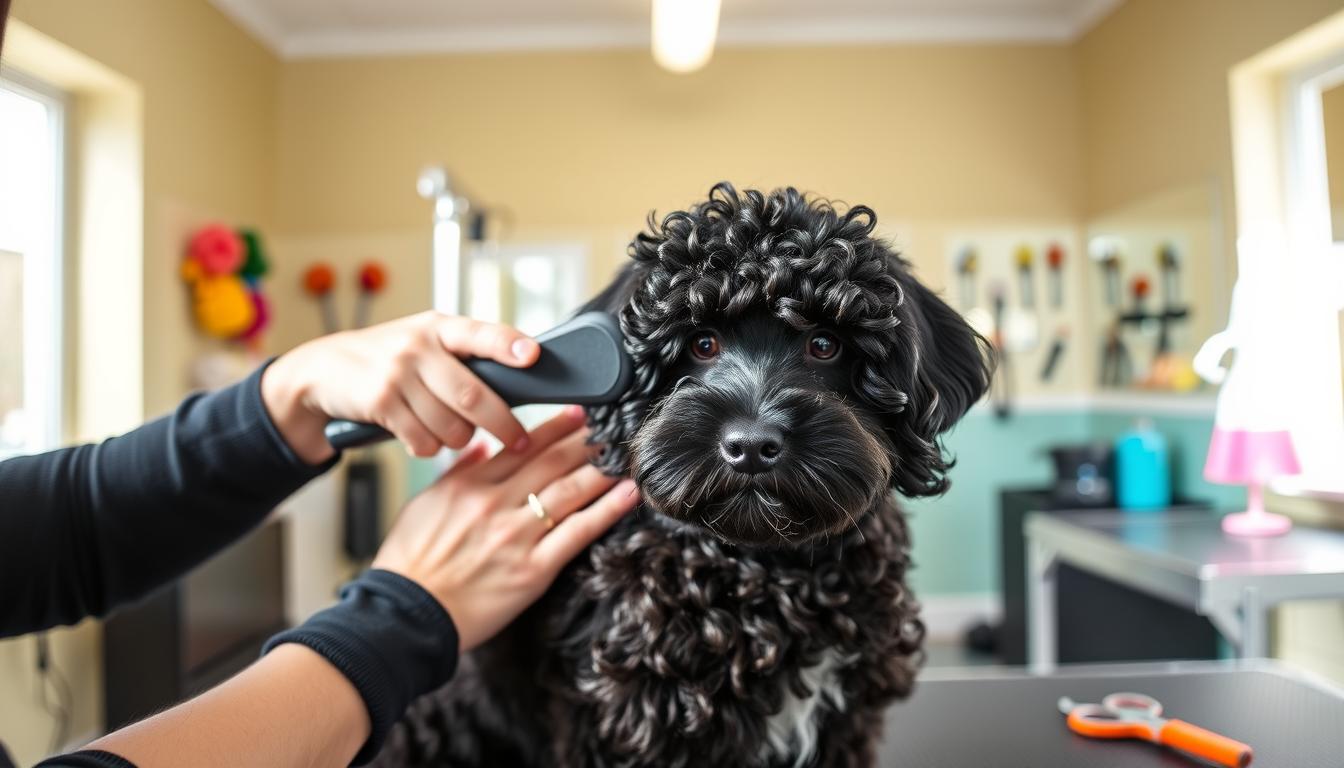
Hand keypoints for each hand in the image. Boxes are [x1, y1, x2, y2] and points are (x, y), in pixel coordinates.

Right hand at [261, 312, 540, 463]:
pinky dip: (430, 446)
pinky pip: (422, 440)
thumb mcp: (422, 340)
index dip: (507, 344)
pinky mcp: (380, 402)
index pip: (480, 333)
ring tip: (455, 432)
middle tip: (519, 440)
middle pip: (473, 395)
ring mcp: (398, 374)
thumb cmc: (388, 357)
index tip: (531, 355)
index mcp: (438, 327)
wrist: (322, 370)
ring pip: (450, 425)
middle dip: (502, 424)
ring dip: (459, 439)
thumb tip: (519, 373)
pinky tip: (423, 435)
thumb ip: (462, 353)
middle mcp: (418, 346)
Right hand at [371, 406, 639, 650]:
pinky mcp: (533, 569)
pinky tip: (628, 493)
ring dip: (603, 468)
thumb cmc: (410, 564)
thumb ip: (458, 473)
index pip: (522, 446)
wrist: (406, 614)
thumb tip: (483, 447)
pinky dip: (607, 510)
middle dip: (587, 440)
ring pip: (570, 491)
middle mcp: (496, 505)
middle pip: (552, 462)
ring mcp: (517, 536)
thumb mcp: (424, 506)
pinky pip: (578, 533)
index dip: (556, 427)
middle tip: (615, 423)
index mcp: (470, 486)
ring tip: (628, 452)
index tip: (579, 412)